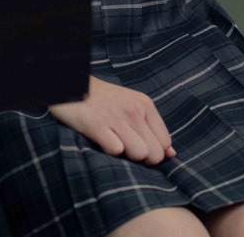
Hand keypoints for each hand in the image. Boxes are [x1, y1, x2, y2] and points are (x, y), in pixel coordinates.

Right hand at [49, 75, 175, 163]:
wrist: (72, 84)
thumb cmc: (104, 100)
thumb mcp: (132, 106)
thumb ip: (152, 128)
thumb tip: (171, 154)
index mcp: (146, 105)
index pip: (166, 143)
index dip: (153, 152)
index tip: (138, 147)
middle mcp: (135, 110)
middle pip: (155, 154)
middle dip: (142, 160)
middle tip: (126, 149)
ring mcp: (117, 118)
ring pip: (140, 154)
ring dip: (127, 157)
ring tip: (114, 144)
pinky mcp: (97, 125)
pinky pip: (116, 151)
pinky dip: (109, 152)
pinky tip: (102, 141)